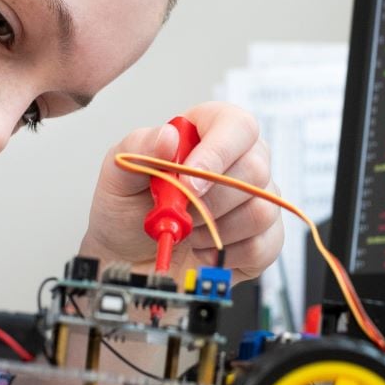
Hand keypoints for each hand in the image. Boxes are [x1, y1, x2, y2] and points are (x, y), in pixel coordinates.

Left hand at [79, 102, 283, 282]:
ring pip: (261, 210)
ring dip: (215, 230)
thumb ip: (140, 148)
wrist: (127, 258)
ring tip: (189, 231)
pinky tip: (203, 249)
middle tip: (179, 212)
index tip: (188, 181)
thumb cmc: (127, 208)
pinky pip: (263, 245)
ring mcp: (258, 198)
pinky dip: (225, 254)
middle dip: (209, 201)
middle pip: (255, 170)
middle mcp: (242, 159)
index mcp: (211, 130)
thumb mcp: (120, 172)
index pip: (237, 126)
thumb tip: (169, 136)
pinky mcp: (265, 237)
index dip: (217, 153)